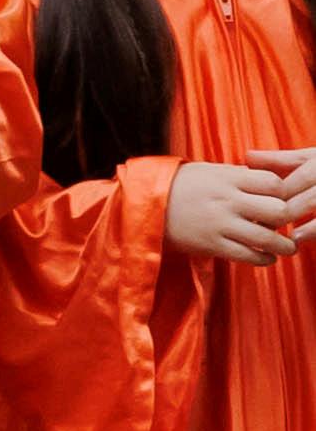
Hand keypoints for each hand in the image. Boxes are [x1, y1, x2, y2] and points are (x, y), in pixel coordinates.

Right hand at [166, 158, 304, 265]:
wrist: (143, 205)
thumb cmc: (179, 185)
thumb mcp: (209, 171)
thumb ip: (239, 176)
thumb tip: (270, 183)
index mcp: (228, 178)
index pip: (274, 183)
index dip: (285, 193)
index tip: (283, 200)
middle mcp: (227, 201)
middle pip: (277, 210)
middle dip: (287, 219)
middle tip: (286, 225)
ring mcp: (219, 224)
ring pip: (267, 238)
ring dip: (284, 246)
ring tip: (287, 248)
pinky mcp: (211, 245)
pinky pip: (248, 256)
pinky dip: (264, 259)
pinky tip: (267, 257)